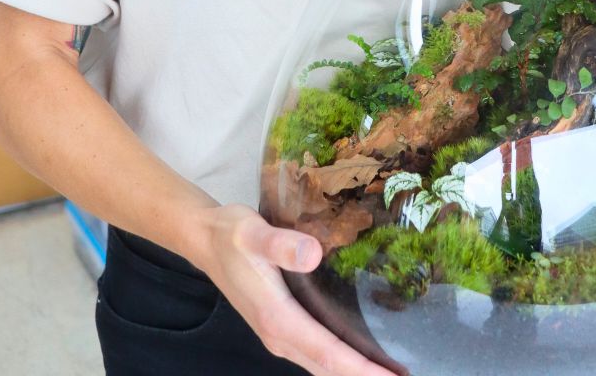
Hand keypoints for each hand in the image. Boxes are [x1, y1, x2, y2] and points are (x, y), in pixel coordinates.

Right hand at [190, 204, 395, 375]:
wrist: (206, 240)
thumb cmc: (233, 235)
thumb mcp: (253, 233)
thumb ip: (282, 244)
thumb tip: (313, 254)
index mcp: (277, 319)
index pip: (328, 353)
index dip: (361, 368)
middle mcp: (279, 336)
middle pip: (328, 368)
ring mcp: (279, 335)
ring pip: (322, 365)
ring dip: (353, 371)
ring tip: (390, 370)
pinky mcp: (280, 326)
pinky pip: (315, 353)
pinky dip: (338, 360)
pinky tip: (359, 351)